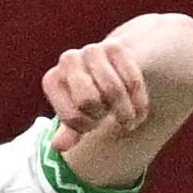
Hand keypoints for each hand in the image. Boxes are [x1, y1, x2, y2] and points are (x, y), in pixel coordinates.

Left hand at [42, 38, 151, 154]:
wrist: (112, 67)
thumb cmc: (91, 96)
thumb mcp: (80, 116)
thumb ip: (70, 132)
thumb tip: (58, 146)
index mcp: (53, 81)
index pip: (72, 117)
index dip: (86, 127)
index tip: (91, 122)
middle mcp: (68, 61)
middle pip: (89, 101)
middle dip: (102, 114)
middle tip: (106, 114)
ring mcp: (91, 50)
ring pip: (113, 91)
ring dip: (125, 113)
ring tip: (126, 118)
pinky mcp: (115, 46)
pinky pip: (132, 81)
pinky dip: (139, 103)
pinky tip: (138, 110)